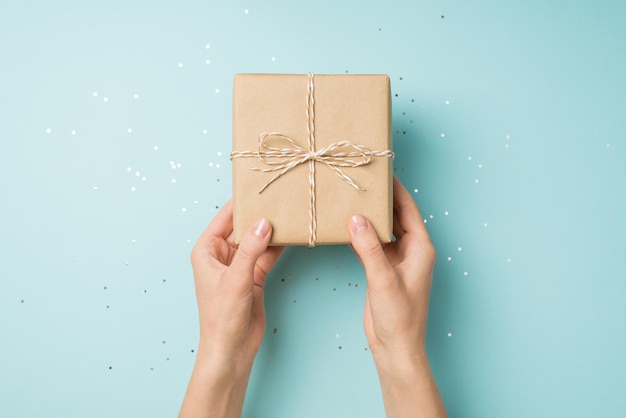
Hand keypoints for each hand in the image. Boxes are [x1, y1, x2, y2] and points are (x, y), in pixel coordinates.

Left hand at [179, 201, 284, 417]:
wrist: (231, 349)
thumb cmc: (222, 317)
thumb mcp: (236, 279)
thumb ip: (251, 250)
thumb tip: (264, 223)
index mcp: (207, 250)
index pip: (225, 217)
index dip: (242, 202)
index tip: (259, 186)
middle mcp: (222, 254)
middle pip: (244, 226)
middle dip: (260, 214)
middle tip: (281, 197)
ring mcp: (240, 265)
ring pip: (258, 240)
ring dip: (272, 230)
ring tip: (290, 212)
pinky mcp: (254, 276)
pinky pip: (267, 254)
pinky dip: (279, 246)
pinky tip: (292, 235)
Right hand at [349, 177, 446, 416]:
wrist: (395, 347)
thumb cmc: (400, 317)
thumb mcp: (384, 279)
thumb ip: (370, 248)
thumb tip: (356, 218)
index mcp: (420, 249)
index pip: (409, 210)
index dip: (397, 190)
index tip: (383, 171)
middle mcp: (411, 251)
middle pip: (396, 217)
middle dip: (382, 200)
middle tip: (363, 181)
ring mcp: (396, 261)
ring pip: (383, 230)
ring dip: (370, 217)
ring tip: (353, 197)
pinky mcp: (382, 270)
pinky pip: (372, 245)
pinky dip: (361, 234)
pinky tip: (347, 225)